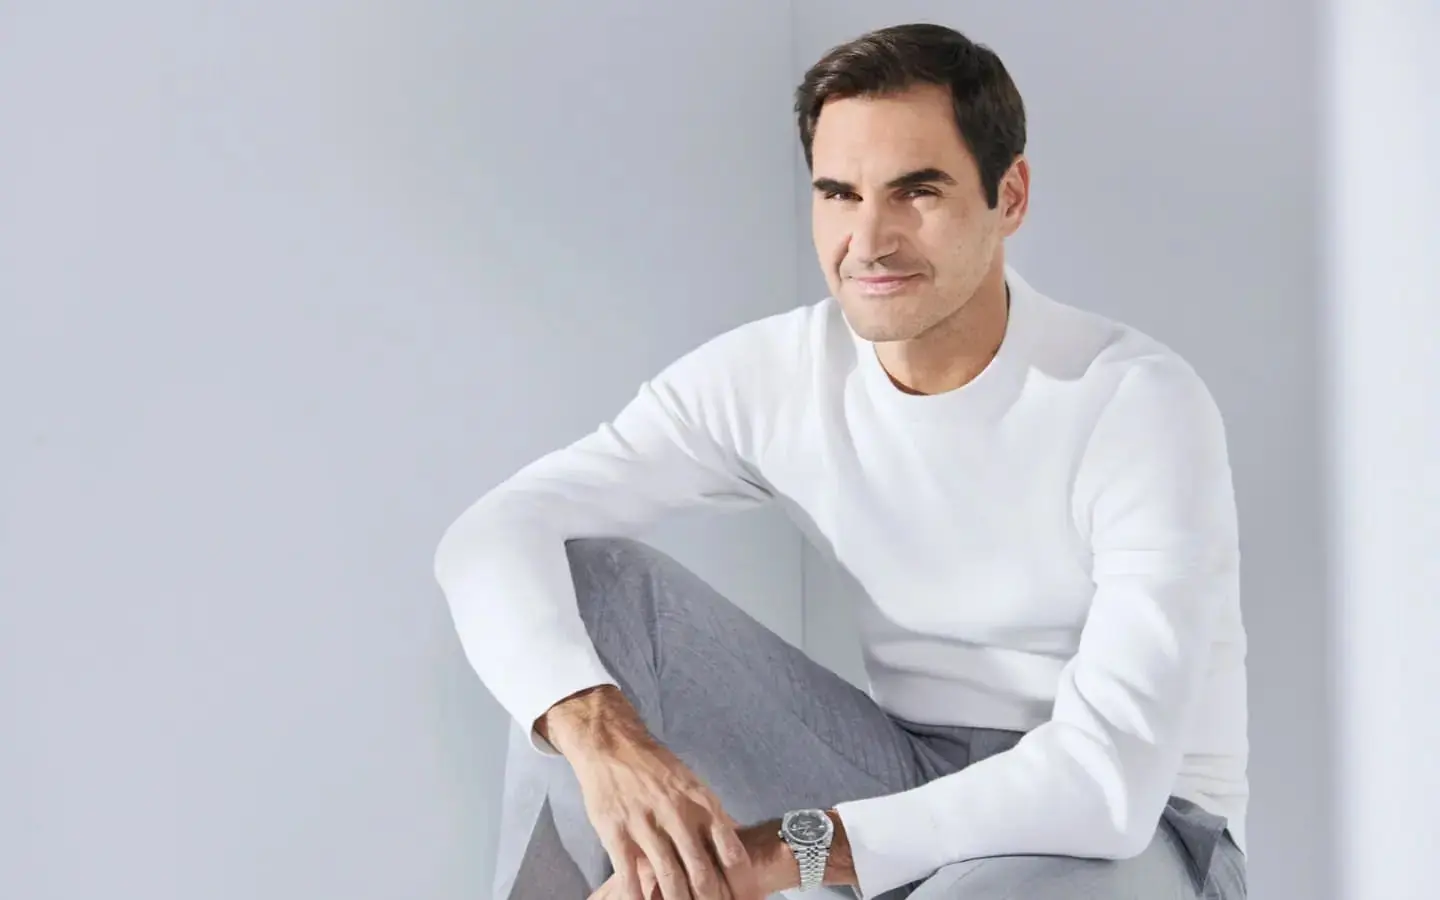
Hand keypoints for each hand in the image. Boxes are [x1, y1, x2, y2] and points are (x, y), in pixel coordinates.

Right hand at [539, 687, 759, 899]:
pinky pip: (630, 874)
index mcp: (703, 805)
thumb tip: (738, 838)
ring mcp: (647, 825)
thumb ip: (712, 815)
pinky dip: (638, 897)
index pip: (732, 854)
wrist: (613, 745)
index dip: (740, 885)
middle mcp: (679, 816)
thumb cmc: (656, 768)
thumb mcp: (694, 785)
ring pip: (670, 879)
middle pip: (703, 874)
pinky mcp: (617, 832)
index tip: (742, 899)